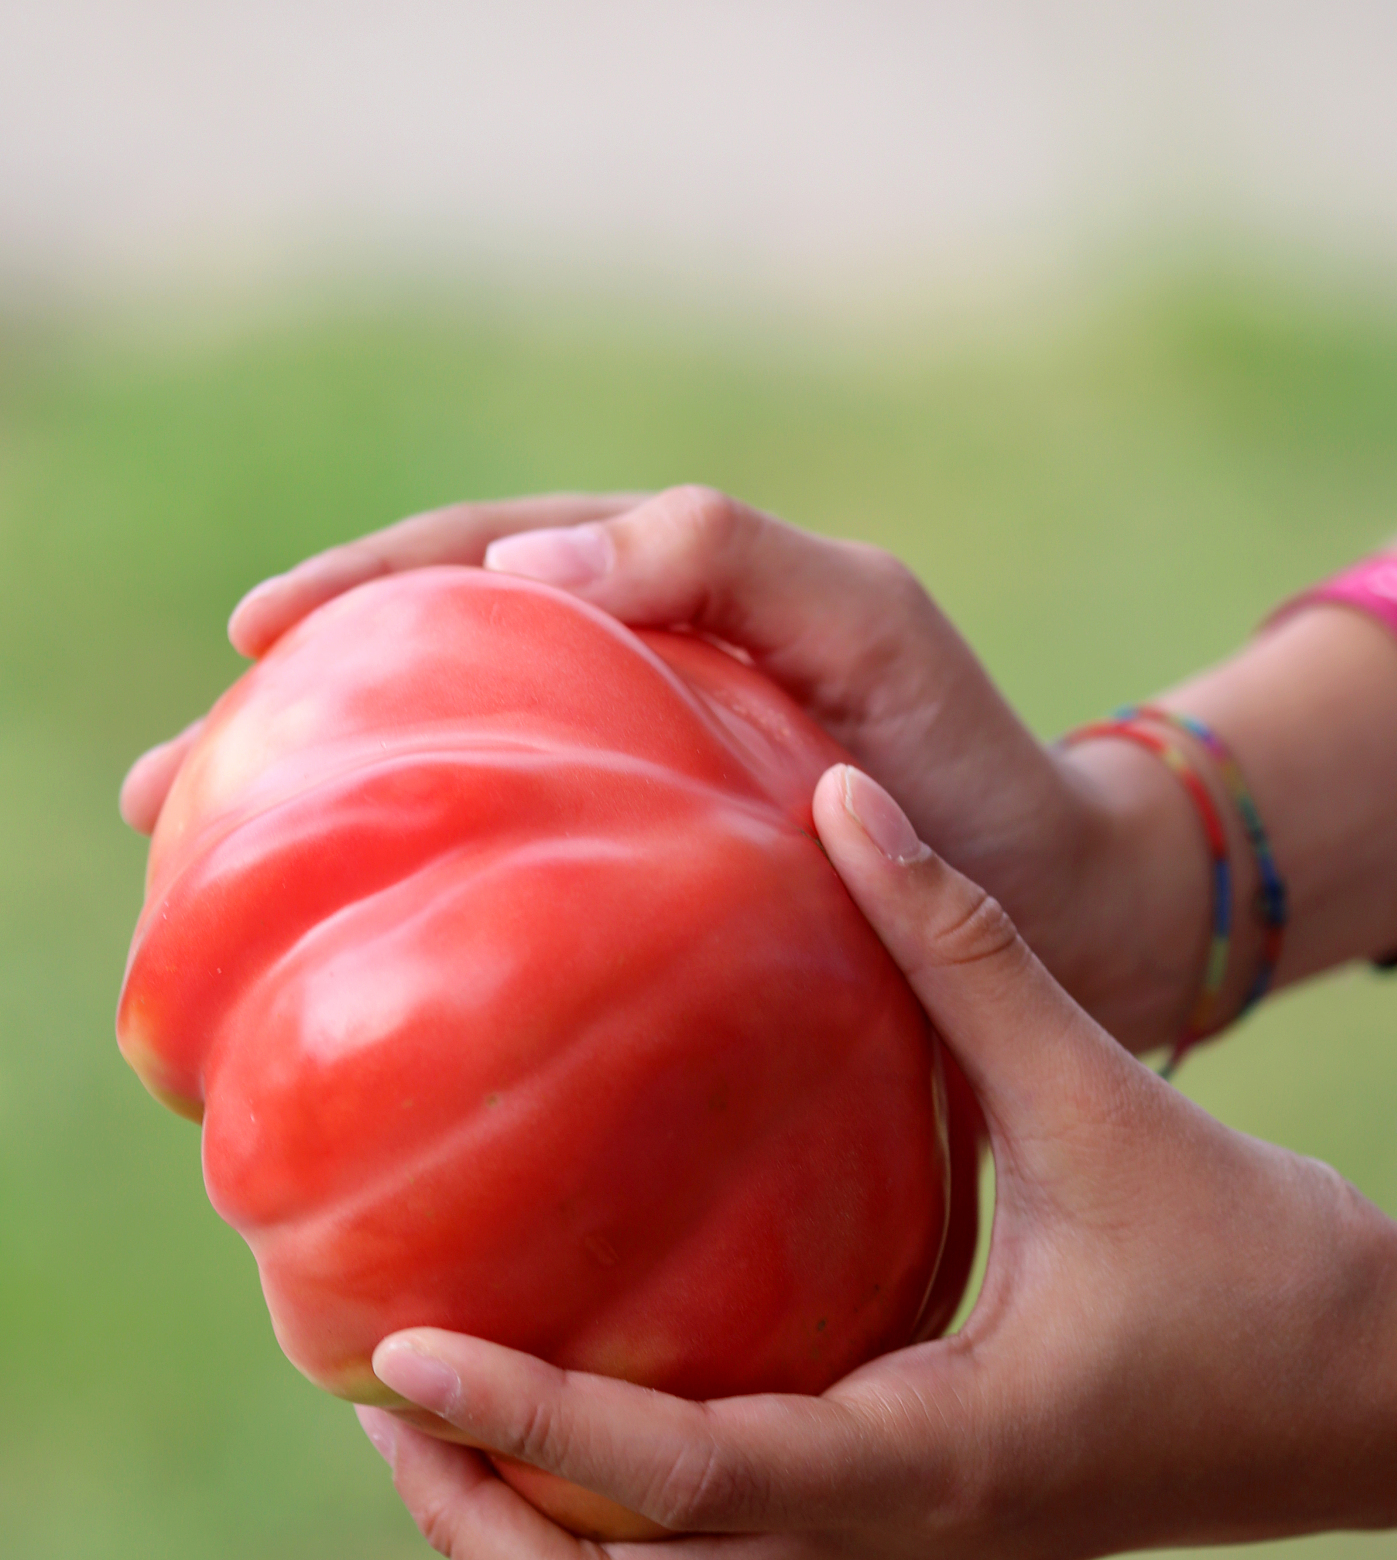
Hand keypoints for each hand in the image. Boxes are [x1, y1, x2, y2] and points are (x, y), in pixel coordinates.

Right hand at [118, 486, 1209, 1049]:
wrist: (1065, 910)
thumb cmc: (970, 759)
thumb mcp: (867, 620)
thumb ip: (718, 557)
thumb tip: (517, 580)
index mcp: (664, 605)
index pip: (480, 564)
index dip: (358, 592)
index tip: (250, 648)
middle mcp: (634, 698)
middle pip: (434, 690)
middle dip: (295, 730)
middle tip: (166, 799)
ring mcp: (640, 815)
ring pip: (462, 806)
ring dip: (337, 839)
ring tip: (209, 898)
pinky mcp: (660, 919)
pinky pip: (525, 908)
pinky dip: (438, 932)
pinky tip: (372, 1002)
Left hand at [356, 767, 1396, 1559]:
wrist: (1393, 1396)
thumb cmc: (1269, 1266)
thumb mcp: (1107, 1103)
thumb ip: (970, 956)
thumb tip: (848, 799)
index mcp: (933, 1461)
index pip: (682, 1481)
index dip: (526, 1423)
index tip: (392, 1352)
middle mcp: (897, 1545)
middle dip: (485, 1526)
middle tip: (383, 1387)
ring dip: (540, 1532)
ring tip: (448, 1399)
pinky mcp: (922, 1532)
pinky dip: (626, 1506)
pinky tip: (601, 1379)